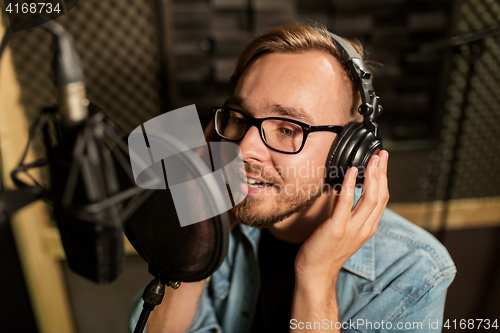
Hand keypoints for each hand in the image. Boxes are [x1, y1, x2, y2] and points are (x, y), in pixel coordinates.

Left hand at [294, 150, 389, 284]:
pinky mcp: (336, 229)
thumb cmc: (325, 251)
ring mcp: (352, 229)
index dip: (384, 179)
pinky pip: (346, 203)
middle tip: (383, 155)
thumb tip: (341, 188)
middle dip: (383, 173)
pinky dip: (349, 185)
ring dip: (373, 176)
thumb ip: (346, 211)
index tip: (383, 162)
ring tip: (373, 159)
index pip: (382, 199)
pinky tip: (350, 171)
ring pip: (370, 198)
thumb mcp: (342, 229)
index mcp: (367, 228)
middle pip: (381, 196)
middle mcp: (364, 228)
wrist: (315, 273)